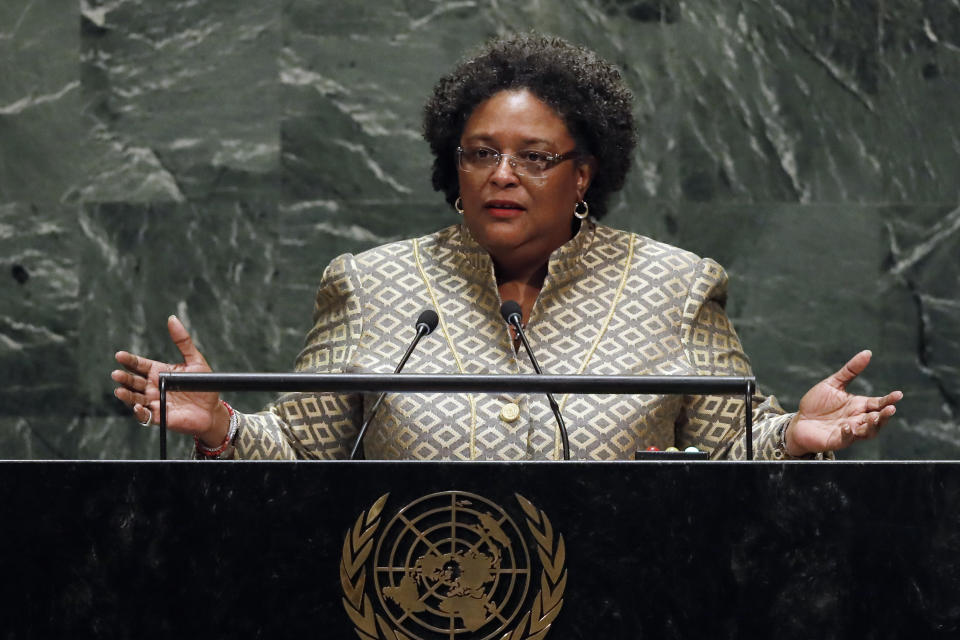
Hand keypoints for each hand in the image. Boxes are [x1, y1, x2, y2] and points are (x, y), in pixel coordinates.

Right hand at [112, 315, 228, 446]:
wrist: (213, 410)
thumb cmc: (204, 386)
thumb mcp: (195, 360)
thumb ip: (183, 341)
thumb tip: (172, 319)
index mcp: (159, 372)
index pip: (139, 365)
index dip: (129, 360)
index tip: (120, 355)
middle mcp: (153, 387)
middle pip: (133, 381)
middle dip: (124, 378)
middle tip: (117, 373)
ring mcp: (154, 402)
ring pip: (134, 398)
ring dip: (126, 395)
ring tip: (120, 390)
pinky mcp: (159, 417)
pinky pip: (145, 416)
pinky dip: (139, 413)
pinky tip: (137, 407)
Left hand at [785, 350, 902, 455]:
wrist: (799, 421)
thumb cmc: (817, 404)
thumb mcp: (833, 384)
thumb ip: (850, 370)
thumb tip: (867, 352)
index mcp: (859, 405)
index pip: (878, 403)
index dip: (889, 400)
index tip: (898, 394)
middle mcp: (857, 419)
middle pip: (877, 419)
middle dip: (885, 415)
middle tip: (890, 409)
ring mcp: (849, 431)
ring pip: (868, 432)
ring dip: (872, 426)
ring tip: (873, 417)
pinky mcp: (837, 440)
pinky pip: (846, 439)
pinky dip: (849, 433)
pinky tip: (848, 426)